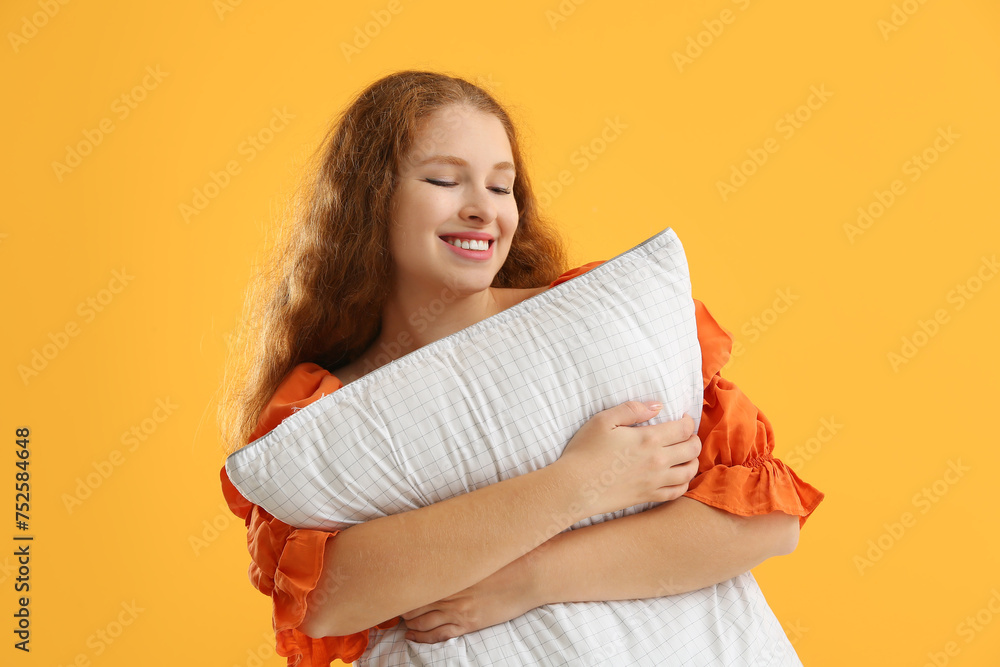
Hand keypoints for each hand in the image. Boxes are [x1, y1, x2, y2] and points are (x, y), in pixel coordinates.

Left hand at [400, 553, 537, 642]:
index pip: (415, 581)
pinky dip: (421, 637)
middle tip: (393, 603)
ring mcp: (459, 610)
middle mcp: (450, 591)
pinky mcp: (469, 624)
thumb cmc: (506, 560)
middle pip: (413, 603)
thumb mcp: (476, 553)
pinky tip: (411, 636)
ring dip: (408, 621)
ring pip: (421, 621)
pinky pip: (438, 635)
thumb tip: (438, 549)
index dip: (401, 587)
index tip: (395, 585)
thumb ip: (456, 555)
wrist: (530, 575)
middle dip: (401, 605)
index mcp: (450, 571)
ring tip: (400, 619)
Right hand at [554, 403, 701, 516]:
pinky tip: (679, 477)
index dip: (688, 421)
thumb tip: (657, 406)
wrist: (574, 487)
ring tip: (686, 455)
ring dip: (693, 460)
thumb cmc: (585, 451)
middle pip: (692, 449)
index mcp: (648, 439)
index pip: (683, 429)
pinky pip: (677, 492)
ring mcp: (655, 481)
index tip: (682, 418)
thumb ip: (632, 409)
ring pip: (689, 471)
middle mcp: (658, 460)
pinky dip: (684, 483)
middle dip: (693, 439)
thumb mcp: (603, 420)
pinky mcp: (648, 496)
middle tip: (685, 435)